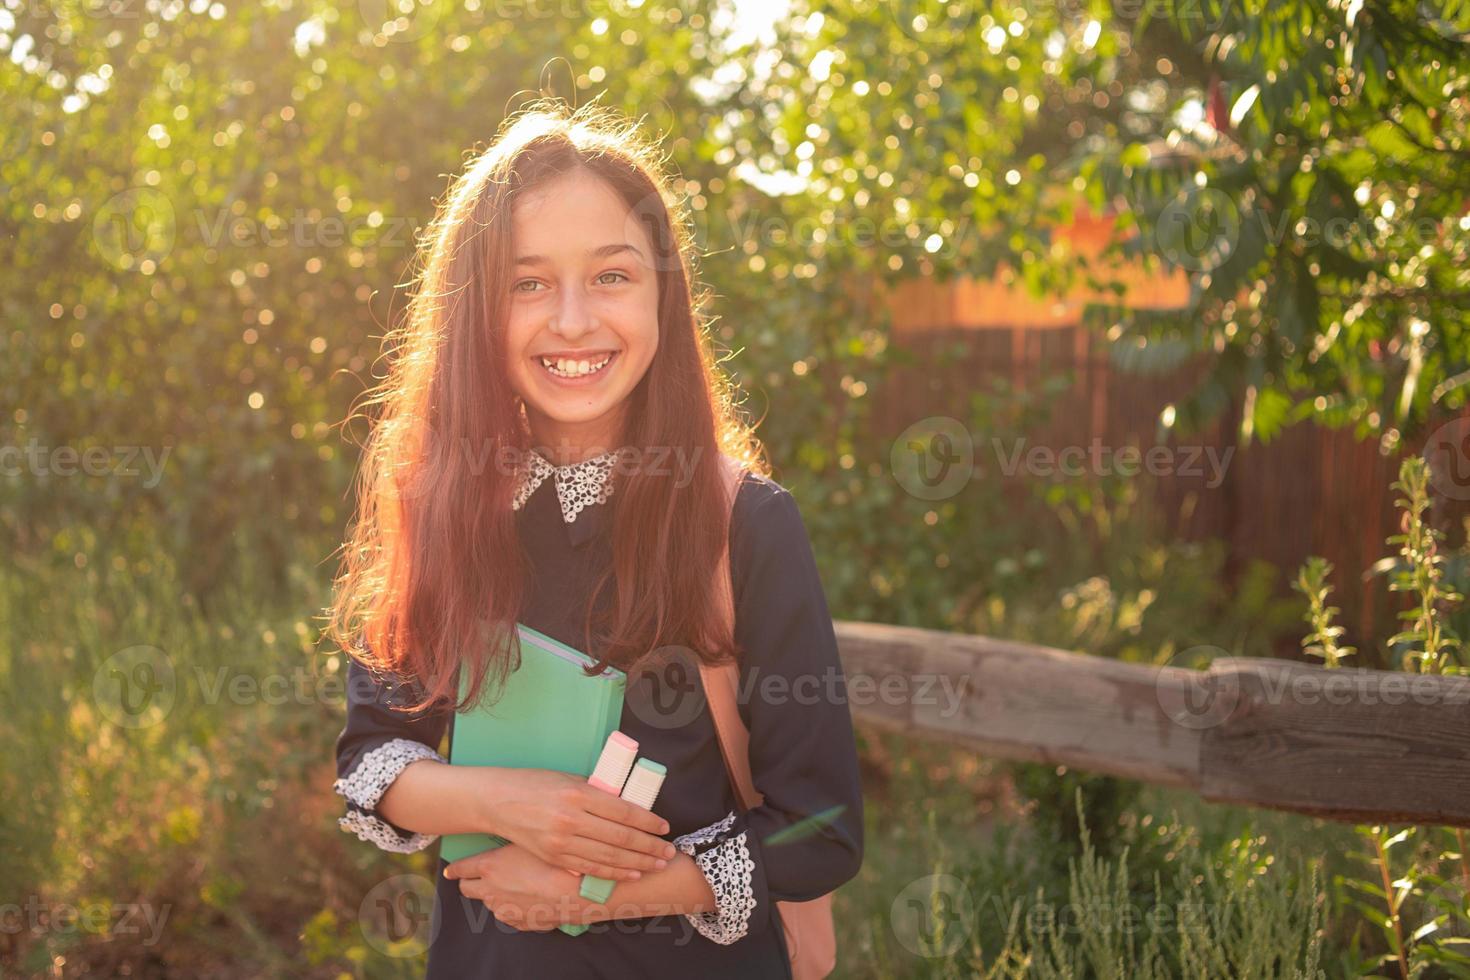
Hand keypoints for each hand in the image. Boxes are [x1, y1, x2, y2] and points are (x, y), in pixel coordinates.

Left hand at [444, 844, 588, 931]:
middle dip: (470, 882)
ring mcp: (504, 909)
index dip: (455, 868)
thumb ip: (511, 842)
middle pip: (466, 889)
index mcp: (490, 867)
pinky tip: (529, 896)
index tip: (451, 870)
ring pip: (489, 902)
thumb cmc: (557, 860)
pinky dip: (513, 907)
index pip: (460, 869)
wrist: (579, 891)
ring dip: (496, 894)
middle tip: (482, 875)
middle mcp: (491, 891)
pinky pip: (508, 915)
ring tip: (516, 883)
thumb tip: (505, 836)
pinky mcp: (518, 923)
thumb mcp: (531, 841)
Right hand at [476, 768, 676, 881]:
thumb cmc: (535, 784)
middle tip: (668, 851)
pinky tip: (631, 874)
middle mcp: (571, 819)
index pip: (623, 811)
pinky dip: (612, 873)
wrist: (498, 802)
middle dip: (649, 846)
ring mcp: (561, 841)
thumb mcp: (569, 779)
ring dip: (637, 863)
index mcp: (579, 794)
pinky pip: (589, 868)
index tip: (664, 827)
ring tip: (656, 864)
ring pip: (608, 857)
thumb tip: (625, 806)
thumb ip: (596, 793)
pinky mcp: (554, 857)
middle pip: (620, 838)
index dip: (648, 822)